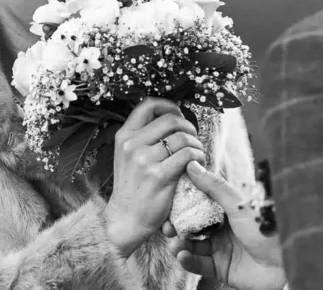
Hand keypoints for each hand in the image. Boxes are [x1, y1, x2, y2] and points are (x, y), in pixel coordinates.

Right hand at [104, 98, 204, 257]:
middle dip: (188, 126)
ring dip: (196, 144)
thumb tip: (172, 118)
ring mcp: (144, 160)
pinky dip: (197, 157)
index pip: (148, 105)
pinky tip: (197, 164)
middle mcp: (132, 144)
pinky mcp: (159, 176)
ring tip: (197, 154)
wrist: (126, 218)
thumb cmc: (132, 186)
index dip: (169, 105)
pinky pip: (187, 155)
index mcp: (124, 135)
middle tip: (193, 138)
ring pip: (182, 137)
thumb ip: (143, 137)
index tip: (179, 115)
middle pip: (170, 119)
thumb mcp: (127, 156)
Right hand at [163, 161, 285, 289]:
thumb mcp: (239, 204)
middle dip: (177, 226)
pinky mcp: (221, 269)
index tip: (167, 201)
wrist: (286, 264)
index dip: (182, 204)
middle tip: (165, 227)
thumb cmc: (268, 229)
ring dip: (180, 245)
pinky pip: (199, 264)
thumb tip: (193, 165)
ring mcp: (222, 249)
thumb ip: (214, 186)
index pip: (199, 204)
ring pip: (193, 246)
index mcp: (227, 210)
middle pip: (192, 226)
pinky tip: (182, 256)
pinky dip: (188, 260)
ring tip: (173, 244)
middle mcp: (223, 228)